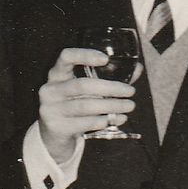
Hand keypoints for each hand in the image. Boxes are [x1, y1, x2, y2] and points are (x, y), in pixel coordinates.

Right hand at [38, 47, 135, 163]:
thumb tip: (137, 69)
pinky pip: (85, 123)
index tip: (105, 59)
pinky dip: (105, 120)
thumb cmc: (75, 103)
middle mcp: (50, 89)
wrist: (55, 133)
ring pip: (86, 106)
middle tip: (130, 91)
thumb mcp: (87, 89)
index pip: (65, 57)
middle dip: (110, 88)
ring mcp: (51, 109)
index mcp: (57, 74)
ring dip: (112, 106)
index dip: (84, 55)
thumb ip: (109, 78)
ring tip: (129, 106)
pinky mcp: (57, 127)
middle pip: (82, 85)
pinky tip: (118, 118)